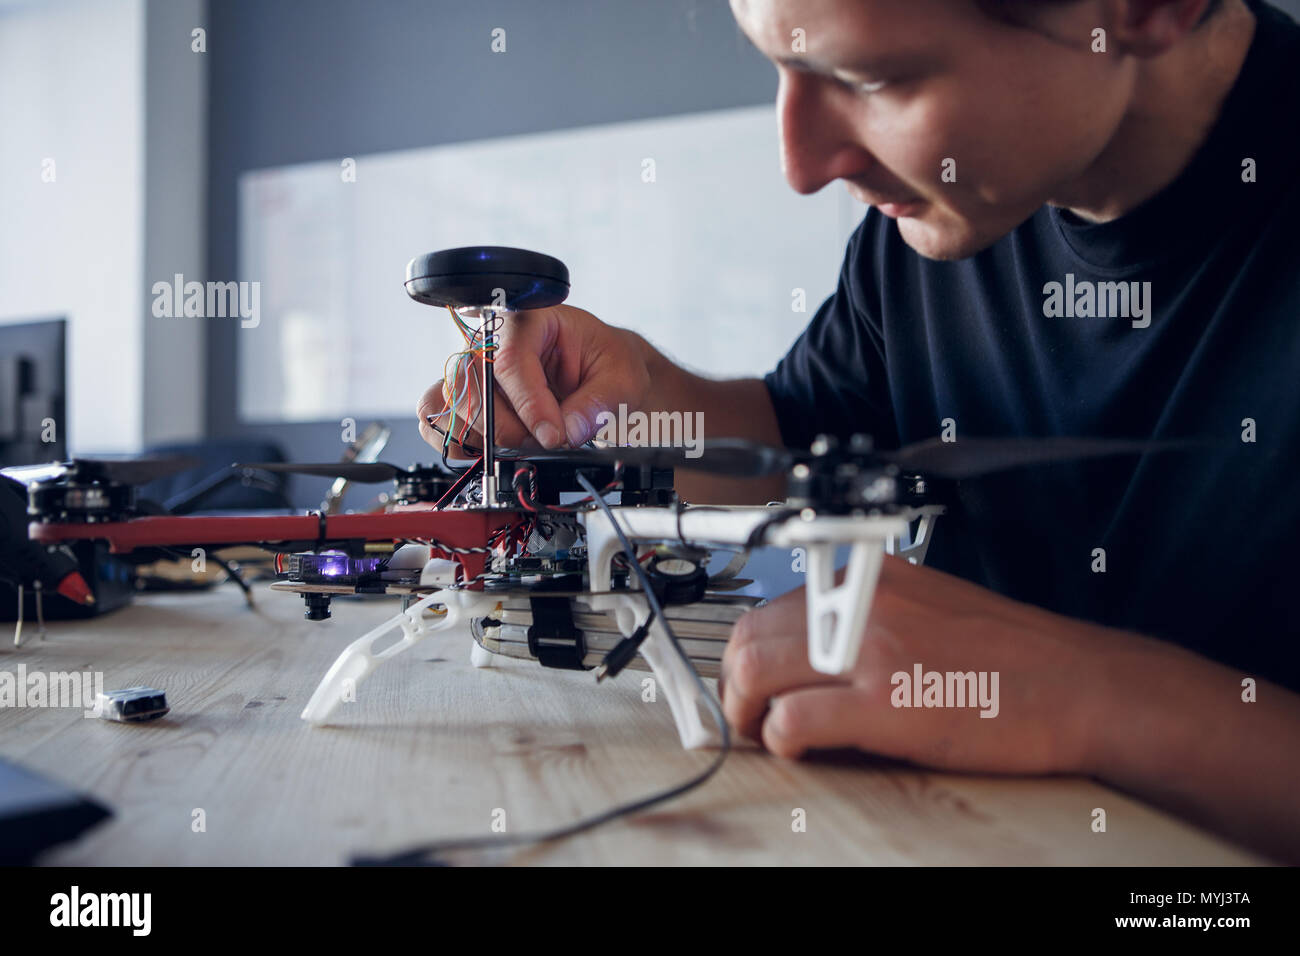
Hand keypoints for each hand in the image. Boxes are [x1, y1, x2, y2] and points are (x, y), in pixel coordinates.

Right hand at [416, 305, 651, 452]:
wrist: (603, 374)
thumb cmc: (607, 364)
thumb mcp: (621, 379)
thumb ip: (597, 404)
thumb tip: (566, 432)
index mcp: (530, 319)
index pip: (511, 359)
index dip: (530, 404)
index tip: (553, 435)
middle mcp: (492, 340)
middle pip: (472, 384)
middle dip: (509, 426)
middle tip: (544, 440)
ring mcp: (474, 368)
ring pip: (451, 404)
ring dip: (485, 437)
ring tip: (524, 443)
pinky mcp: (466, 397)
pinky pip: (437, 420)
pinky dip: (458, 444)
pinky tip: (491, 450)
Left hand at [720, 555, 1111, 774]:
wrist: (1080, 686)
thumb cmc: (1015, 656)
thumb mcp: (928, 609)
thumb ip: (867, 619)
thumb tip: (813, 652)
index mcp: (869, 578)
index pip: (772, 607)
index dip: (750, 651)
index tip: (752, 679)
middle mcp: (860, 604)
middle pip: (749, 637)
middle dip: (735, 682)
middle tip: (748, 714)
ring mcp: (868, 652)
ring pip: (755, 672)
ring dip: (747, 711)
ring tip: (765, 734)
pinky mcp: (882, 703)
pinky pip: (792, 720)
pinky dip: (781, 740)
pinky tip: (800, 748)